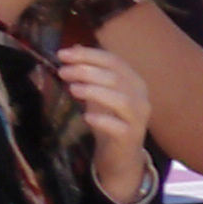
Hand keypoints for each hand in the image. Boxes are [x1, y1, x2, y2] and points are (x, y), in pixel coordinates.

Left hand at [57, 45, 155, 203]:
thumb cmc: (110, 121)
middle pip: (116, 77)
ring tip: (72, 89)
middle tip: (63, 71)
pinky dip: (103, 120)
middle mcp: (140, 97)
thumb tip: (74, 47)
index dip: (89, 55)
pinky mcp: (130, 137)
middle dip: (88, 71)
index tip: (62, 54)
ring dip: (95, 91)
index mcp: (134, 82)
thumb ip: (91, 72)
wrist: (120, 156)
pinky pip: (119, 126)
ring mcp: (138, 118)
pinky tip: (87, 117)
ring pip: (122, 99)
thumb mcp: (99, 93)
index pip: (114, 61)